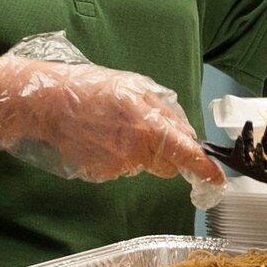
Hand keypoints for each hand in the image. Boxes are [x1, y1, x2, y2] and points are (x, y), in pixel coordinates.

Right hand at [0, 32, 221, 202]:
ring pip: (142, 167)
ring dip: (137, 153)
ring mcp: (117, 167)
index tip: (217, 178)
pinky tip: (99, 139)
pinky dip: (116, 157)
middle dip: (165, 154)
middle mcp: (136, 152)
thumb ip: (166, 111)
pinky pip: (120, 170)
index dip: (205, 169)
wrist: (48, 103)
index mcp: (149, 126)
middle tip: (143, 130)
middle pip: (167, 166)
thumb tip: (186, 133)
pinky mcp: (101, 174)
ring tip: (111, 128)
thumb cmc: (91, 88)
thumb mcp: (135, 87)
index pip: (186, 154)